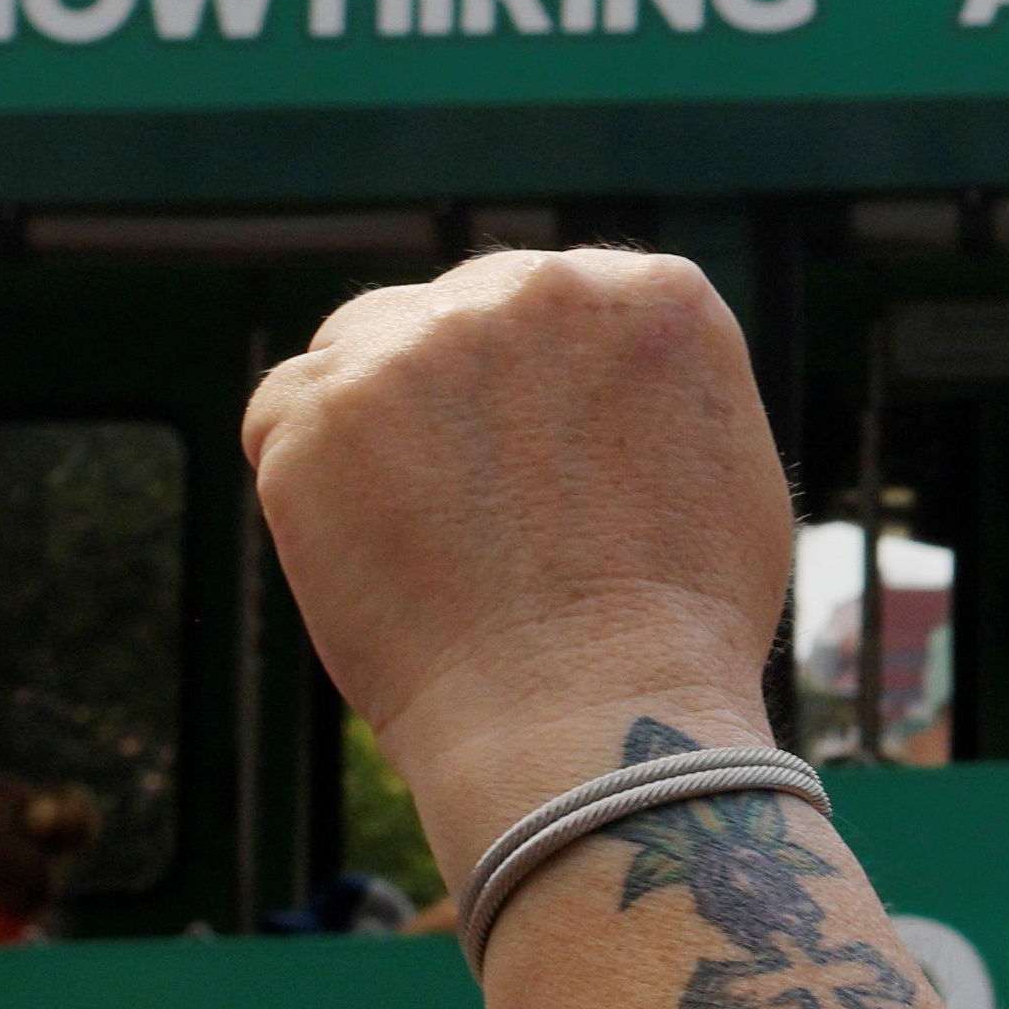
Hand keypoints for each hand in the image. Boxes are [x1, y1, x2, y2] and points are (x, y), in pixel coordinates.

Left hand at [239, 253, 794, 870]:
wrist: (593, 719)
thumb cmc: (677, 631)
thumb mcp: (724, 468)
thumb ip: (649, 389)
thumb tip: (589, 378)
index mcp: (654, 296)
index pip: (557, 302)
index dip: (537, 390)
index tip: (541, 468)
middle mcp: (541, 288)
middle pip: (455, 311)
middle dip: (455, 399)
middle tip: (480, 518)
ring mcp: (424, 341)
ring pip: (362, 351)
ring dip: (379, 430)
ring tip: (432, 544)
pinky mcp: (323, 404)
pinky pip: (284, 414)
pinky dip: (309, 481)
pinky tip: (375, 556)